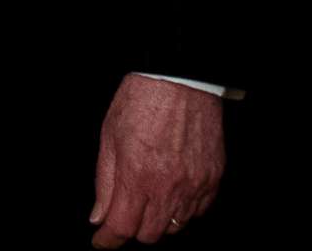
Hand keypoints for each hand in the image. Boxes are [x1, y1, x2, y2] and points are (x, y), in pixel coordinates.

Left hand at [89, 75, 223, 245]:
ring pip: (175, 226)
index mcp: (137, 176)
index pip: (122, 227)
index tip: (102, 240)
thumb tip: (99, 216)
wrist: (181, 78)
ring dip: (159, 219)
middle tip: (125, 212)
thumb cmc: (142, 99)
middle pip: (149, 234)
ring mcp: (194, 184)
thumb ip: (104, 182)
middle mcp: (168, 186)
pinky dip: (184, 209)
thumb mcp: (110, 136)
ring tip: (150, 197)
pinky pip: (198, 211)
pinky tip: (173, 191)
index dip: (108, 239)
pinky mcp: (212, 178)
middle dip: (132, 228)